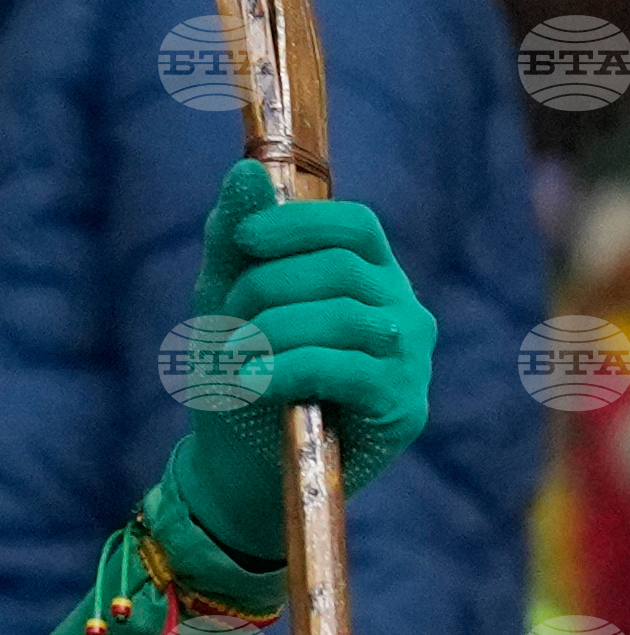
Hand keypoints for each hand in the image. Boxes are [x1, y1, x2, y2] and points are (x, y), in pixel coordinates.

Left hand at [169, 159, 435, 566]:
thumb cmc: (242, 369)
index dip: (298, 224)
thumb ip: (234, 236)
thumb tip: (245, 171)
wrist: (242, 463)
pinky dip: (286, 369)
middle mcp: (402, 309)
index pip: (354, 224)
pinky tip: (252, 382)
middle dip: (267, 289)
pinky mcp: (402, 407)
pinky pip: (343, 369)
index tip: (243, 242)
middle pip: (339, 269)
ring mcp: (410, 359)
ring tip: (234, 359)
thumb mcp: (225, 297)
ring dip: (271, 332)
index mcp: (370, 273)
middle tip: (226, 324)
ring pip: (342, 317)